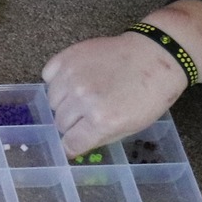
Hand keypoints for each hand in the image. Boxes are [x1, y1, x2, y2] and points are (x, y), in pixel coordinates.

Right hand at [44, 31, 188, 156]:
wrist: (153, 56)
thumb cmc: (148, 94)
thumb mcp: (132, 126)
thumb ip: (100, 137)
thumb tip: (75, 144)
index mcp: (102, 120)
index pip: (70, 143)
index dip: (72, 145)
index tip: (74, 142)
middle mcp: (82, 99)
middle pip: (60, 122)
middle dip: (71, 124)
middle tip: (85, 116)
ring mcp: (71, 76)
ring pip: (52, 101)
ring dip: (64, 103)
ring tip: (81, 96)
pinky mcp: (66, 57)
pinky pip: (48, 76)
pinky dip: (56, 81)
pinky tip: (73, 80)